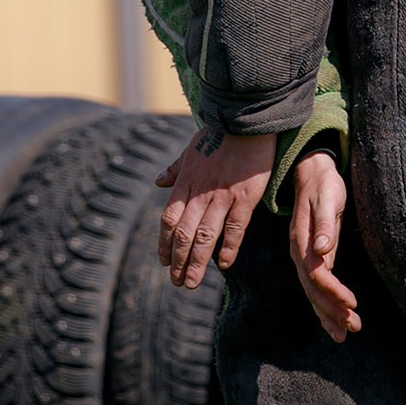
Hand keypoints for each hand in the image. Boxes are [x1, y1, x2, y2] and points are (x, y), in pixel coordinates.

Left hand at [156, 129, 273, 287]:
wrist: (246, 121)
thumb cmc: (219, 134)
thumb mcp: (190, 149)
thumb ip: (175, 169)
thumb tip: (158, 180)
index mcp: (186, 182)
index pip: (169, 220)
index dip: (164, 243)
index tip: (163, 261)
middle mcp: (200, 193)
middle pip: (183, 234)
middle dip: (177, 261)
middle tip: (176, 282)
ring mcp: (222, 197)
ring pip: (205, 237)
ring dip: (196, 263)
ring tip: (190, 283)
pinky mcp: (245, 198)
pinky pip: (234, 229)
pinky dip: (228, 248)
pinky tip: (224, 265)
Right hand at [287, 150, 358, 341]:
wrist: (312, 174)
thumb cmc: (323, 185)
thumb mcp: (327, 198)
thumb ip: (323, 225)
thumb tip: (321, 249)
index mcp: (302, 241)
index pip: (317, 274)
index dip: (334, 291)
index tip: (352, 304)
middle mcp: (299, 254)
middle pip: (313, 290)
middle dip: (331, 311)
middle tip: (352, 329)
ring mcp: (303, 258)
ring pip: (313, 293)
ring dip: (328, 315)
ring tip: (345, 334)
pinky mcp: (311, 259)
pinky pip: (315, 288)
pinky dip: (324, 306)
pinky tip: (334, 321)